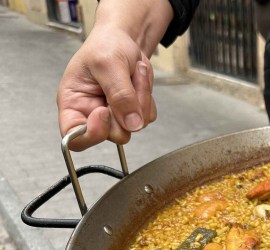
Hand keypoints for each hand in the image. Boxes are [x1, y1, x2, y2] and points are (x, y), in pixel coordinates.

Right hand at [57, 26, 156, 150]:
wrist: (124, 40)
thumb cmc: (105, 46)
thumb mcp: (108, 64)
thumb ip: (119, 95)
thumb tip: (132, 124)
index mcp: (73, 104)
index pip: (74, 138)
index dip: (91, 134)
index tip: (103, 111)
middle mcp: (92, 115)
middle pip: (114, 135)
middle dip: (125, 110)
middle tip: (125, 83)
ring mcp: (115, 117)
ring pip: (135, 126)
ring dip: (140, 100)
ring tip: (132, 74)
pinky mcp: (133, 114)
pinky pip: (147, 117)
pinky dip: (147, 99)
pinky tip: (138, 80)